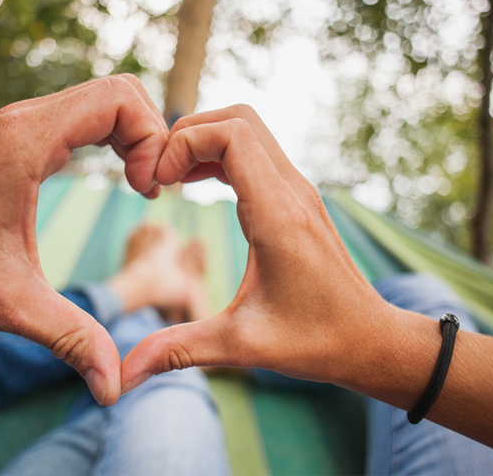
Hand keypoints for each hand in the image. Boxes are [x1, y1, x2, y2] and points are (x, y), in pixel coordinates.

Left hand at [0, 74, 167, 405]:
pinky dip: (111, 137)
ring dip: (133, 135)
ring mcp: (20, 123)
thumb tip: (114, 387)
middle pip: (120, 92)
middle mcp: (25, 120)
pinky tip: (113, 177)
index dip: (151, 140)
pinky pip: (82, 114)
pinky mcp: (17, 135)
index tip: (146, 192)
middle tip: (150, 189)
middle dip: (151, 136)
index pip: (119, 99)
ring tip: (138, 184)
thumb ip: (69, 338)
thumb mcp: (7, 304)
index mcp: (26, 143)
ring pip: (103, 99)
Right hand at [121, 105, 396, 391]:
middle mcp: (292, 192)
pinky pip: (256, 154)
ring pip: (249, 131)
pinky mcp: (298, 199)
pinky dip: (220, 156)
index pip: (232, 134)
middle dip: (188, 135)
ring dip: (204, 142)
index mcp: (278, 216)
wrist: (369, 340)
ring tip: (170, 180)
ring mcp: (299, 191)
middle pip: (238, 119)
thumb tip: (123, 373)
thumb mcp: (242, 346)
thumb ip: (179, 350)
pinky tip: (196, 185)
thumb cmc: (315, 341)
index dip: (184, 144)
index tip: (156, 183)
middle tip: (157, 176)